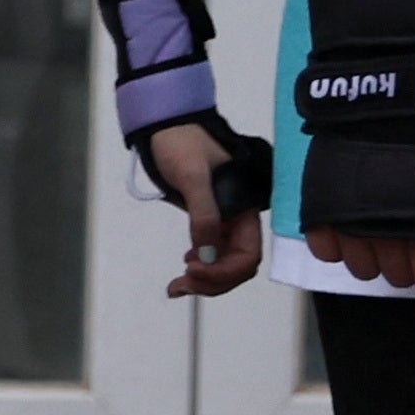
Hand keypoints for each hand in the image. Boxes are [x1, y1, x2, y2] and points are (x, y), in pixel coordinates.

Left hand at [142, 118, 266, 300]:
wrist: (167, 127)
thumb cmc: (182, 143)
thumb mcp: (193, 176)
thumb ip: (203, 214)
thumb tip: (206, 254)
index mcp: (244, 209)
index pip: (247, 255)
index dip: (224, 271)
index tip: (192, 270)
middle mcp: (238, 220)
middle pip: (237, 267)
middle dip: (213, 282)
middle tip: (180, 286)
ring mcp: (224, 223)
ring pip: (224, 265)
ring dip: (205, 281)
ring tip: (177, 286)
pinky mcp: (208, 221)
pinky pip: (211, 255)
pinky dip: (199, 269)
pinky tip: (184, 271)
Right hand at [305, 111, 414, 299]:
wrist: (380, 104)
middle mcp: (384, 234)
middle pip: (398, 278)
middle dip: (411, 267)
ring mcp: (348, 226)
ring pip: (362, 270)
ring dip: (375, 259)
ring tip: (382, 232)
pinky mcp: (319, 213)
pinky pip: (326, 252)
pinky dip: (339, 247)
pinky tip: (351, 227)